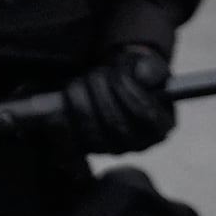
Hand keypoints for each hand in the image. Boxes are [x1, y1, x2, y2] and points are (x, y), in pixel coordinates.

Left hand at [61, 42, 175, 152]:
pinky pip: (72, 146)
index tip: (117, 74)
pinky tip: (54, 113)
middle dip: (100, 94)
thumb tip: (143, 77)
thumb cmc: (132, 75)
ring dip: (80, 104)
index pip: (146, 115)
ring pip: (93, 134)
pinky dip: (62, 128)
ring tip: (79, 84)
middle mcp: (140, 143)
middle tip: (95, 74)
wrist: (112, 83)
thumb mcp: (146, 65)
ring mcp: (113, 150)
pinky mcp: (88, 150)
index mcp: (162, 124)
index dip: (128, 92)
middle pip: (116, 125)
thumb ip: (149, 68)